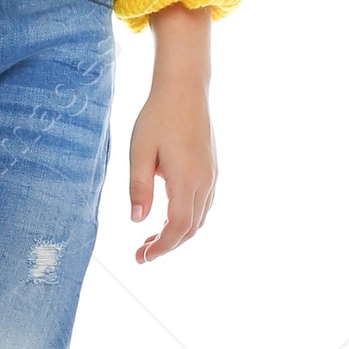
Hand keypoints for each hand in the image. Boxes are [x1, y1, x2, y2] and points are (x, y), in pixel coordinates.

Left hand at [127, 5, 216, 261]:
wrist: (185, 89)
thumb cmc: (158, 117)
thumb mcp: (139, 152)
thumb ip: (139, 188)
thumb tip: (137, 221)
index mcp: (185, 181)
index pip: (177, 228)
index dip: (160, 248)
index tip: (141, 259)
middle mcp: (204, 182)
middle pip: (190, 228)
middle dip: (167, 245)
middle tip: (141, 253)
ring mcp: (211, 176)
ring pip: (199, 218)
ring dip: (178, 233)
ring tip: (152, 239)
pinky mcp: (212, 168)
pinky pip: (204, 204)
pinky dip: (188, 219)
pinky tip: (170, 217)